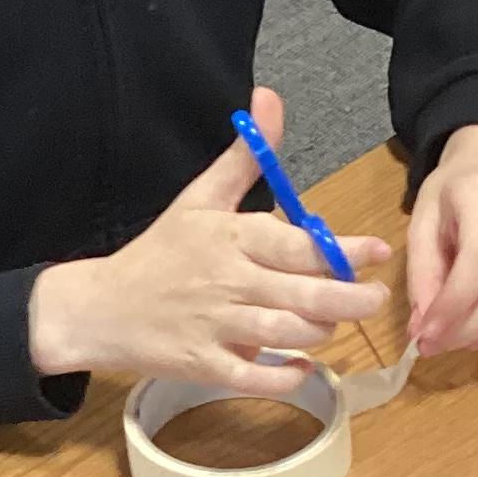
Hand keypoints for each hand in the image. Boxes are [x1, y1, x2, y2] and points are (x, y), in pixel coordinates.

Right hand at [26, 87, 390, 400]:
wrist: (99, 308)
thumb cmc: (159, 253)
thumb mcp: (199, 199)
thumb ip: (244, 157)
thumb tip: (269, 98)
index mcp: (229, 237)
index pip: (296, 245)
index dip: (343, 251)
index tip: (378, 251)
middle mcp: (226, 282)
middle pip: (303, 294)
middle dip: (349, 299)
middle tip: (374, 298)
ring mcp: (214, 327)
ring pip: (287, 334)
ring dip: (321, 332)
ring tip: (333, 324)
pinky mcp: (203, 366)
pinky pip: (256, 378)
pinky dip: (287, 376)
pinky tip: (303, 368)